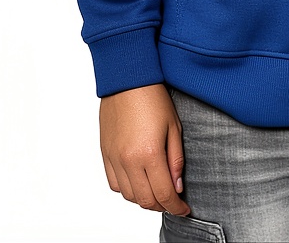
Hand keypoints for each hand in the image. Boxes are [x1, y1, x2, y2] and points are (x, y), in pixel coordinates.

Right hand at [99, 83, 190, 216]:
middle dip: (162, 205)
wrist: (127, 79)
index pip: (164, 194)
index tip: (184, 209)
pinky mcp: (105, 154)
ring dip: (144, 199)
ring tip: (157, 190)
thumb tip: (177, 186)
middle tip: (173, 200)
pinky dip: (127, 190)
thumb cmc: (153, 98)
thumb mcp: (174, 127)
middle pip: (145, 200)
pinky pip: (114, 184)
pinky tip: (138, 181)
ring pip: (128, 196)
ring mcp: (114, 159)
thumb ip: (175, 160)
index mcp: (149, 154)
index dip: (176, 207)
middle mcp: (129, 161)